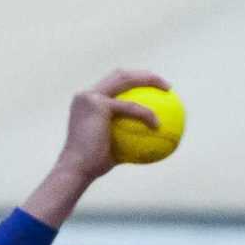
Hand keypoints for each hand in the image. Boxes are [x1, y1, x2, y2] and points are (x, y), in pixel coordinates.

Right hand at [57, 68, 170, 184]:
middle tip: (165, 86)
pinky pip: (130, 107)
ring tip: (168, 89)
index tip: (153, 89)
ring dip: (148, 80)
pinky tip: (159, 123)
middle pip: (120, 74)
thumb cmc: (93, 166)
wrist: (77, 169)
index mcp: (88, 102)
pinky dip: (146, 113)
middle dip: (144, 75)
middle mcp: (87, 95)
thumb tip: (150, 141)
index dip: (134, 81)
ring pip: (125, 80)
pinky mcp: (98, 105)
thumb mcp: (113, 150)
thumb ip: (127, 139)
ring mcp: (91, 97)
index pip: (113, 84)